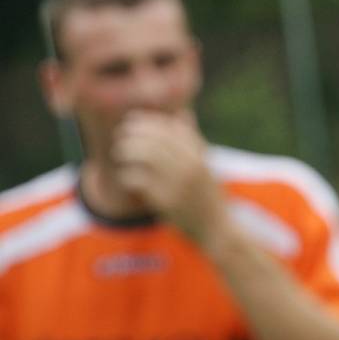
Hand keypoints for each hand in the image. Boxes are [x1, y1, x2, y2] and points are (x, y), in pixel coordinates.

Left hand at [111, 109, 226, 239]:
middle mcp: (191, 166)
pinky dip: (129, 175)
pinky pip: (140, 180)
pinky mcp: (167, 200)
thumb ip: (193, 139)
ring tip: (120, 153)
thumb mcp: (206, 163)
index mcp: (200, 154)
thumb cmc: (208, 193)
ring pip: (146, 156)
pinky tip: (126, 176)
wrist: (217, 226)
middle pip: (156, 139)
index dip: (149, 122)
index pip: (170, 128)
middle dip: (134, 134)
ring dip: (128, 151)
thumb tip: (182, 113)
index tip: (133, 120)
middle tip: (120, 135)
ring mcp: (179, 183)